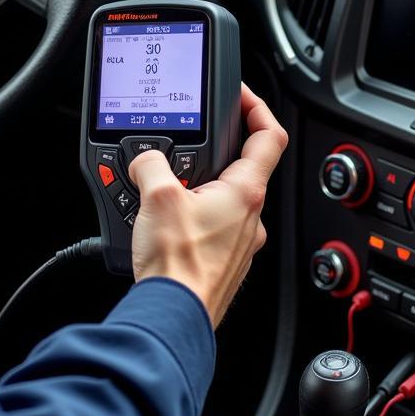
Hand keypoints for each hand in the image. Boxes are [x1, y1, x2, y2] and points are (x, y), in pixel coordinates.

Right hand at [128, 83, 288, 327]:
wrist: (174, 318)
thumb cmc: (178, 267)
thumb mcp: (157, 196)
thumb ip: (151, 163)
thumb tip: (145, 159)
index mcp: (245, 192)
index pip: (269, 136)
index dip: (257, 108)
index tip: (241, 98)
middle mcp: (250, 217)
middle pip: (244, 168)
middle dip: (215, 152)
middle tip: (189, 145)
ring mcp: (239, 243)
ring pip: (225, 200)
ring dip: (200, 188)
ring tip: (167, 189)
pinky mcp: (222, 262)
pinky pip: (212, 227)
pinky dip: (192, 217)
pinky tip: (165, 223)